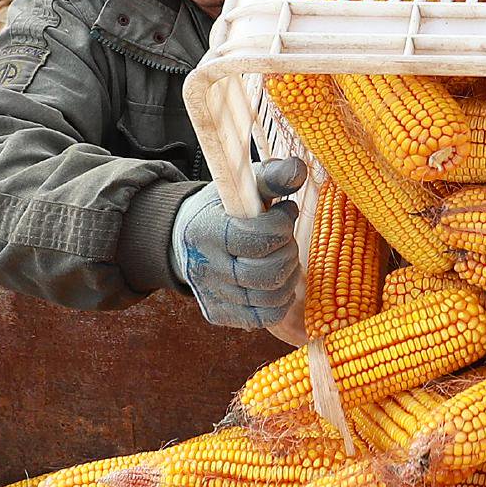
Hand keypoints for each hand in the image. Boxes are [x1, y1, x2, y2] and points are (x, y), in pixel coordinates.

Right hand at [170, 158, 305, 327]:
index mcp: (206, 230)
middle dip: (288, 252)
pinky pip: (265, 316)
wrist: (186, 240)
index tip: (284, 211)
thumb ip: (272, 177)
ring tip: (281, 256)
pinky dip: (279, 299)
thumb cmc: (223, 208)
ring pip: (271, 297)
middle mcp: (204, 268)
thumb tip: (299, 170)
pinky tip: (274, 279)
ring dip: (288, 275)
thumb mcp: (243, 185)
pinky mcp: (219, 314)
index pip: (259, 239)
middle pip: (268, 273)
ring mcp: (211, 295)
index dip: (282, 225)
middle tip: (285, 238)